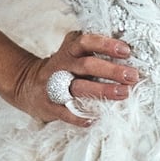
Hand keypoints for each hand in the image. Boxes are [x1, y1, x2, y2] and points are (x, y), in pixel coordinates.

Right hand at [11, 30, 138, 125]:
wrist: (27, 84)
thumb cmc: (62, 66)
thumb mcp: (71, 51)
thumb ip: (92, 48)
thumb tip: (127, 50)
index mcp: (69, 49)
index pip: (87, 42)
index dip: (106, 44)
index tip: (126, 50)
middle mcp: (62, 65)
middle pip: (88, 65)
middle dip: (112, 70)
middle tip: (132, 76)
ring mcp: (54, 85)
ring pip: (79, 88)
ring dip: (103, 91)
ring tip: (124, 93)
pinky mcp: (48, 105)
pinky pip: (65, 112)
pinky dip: (80, 116)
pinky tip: (96, 118)